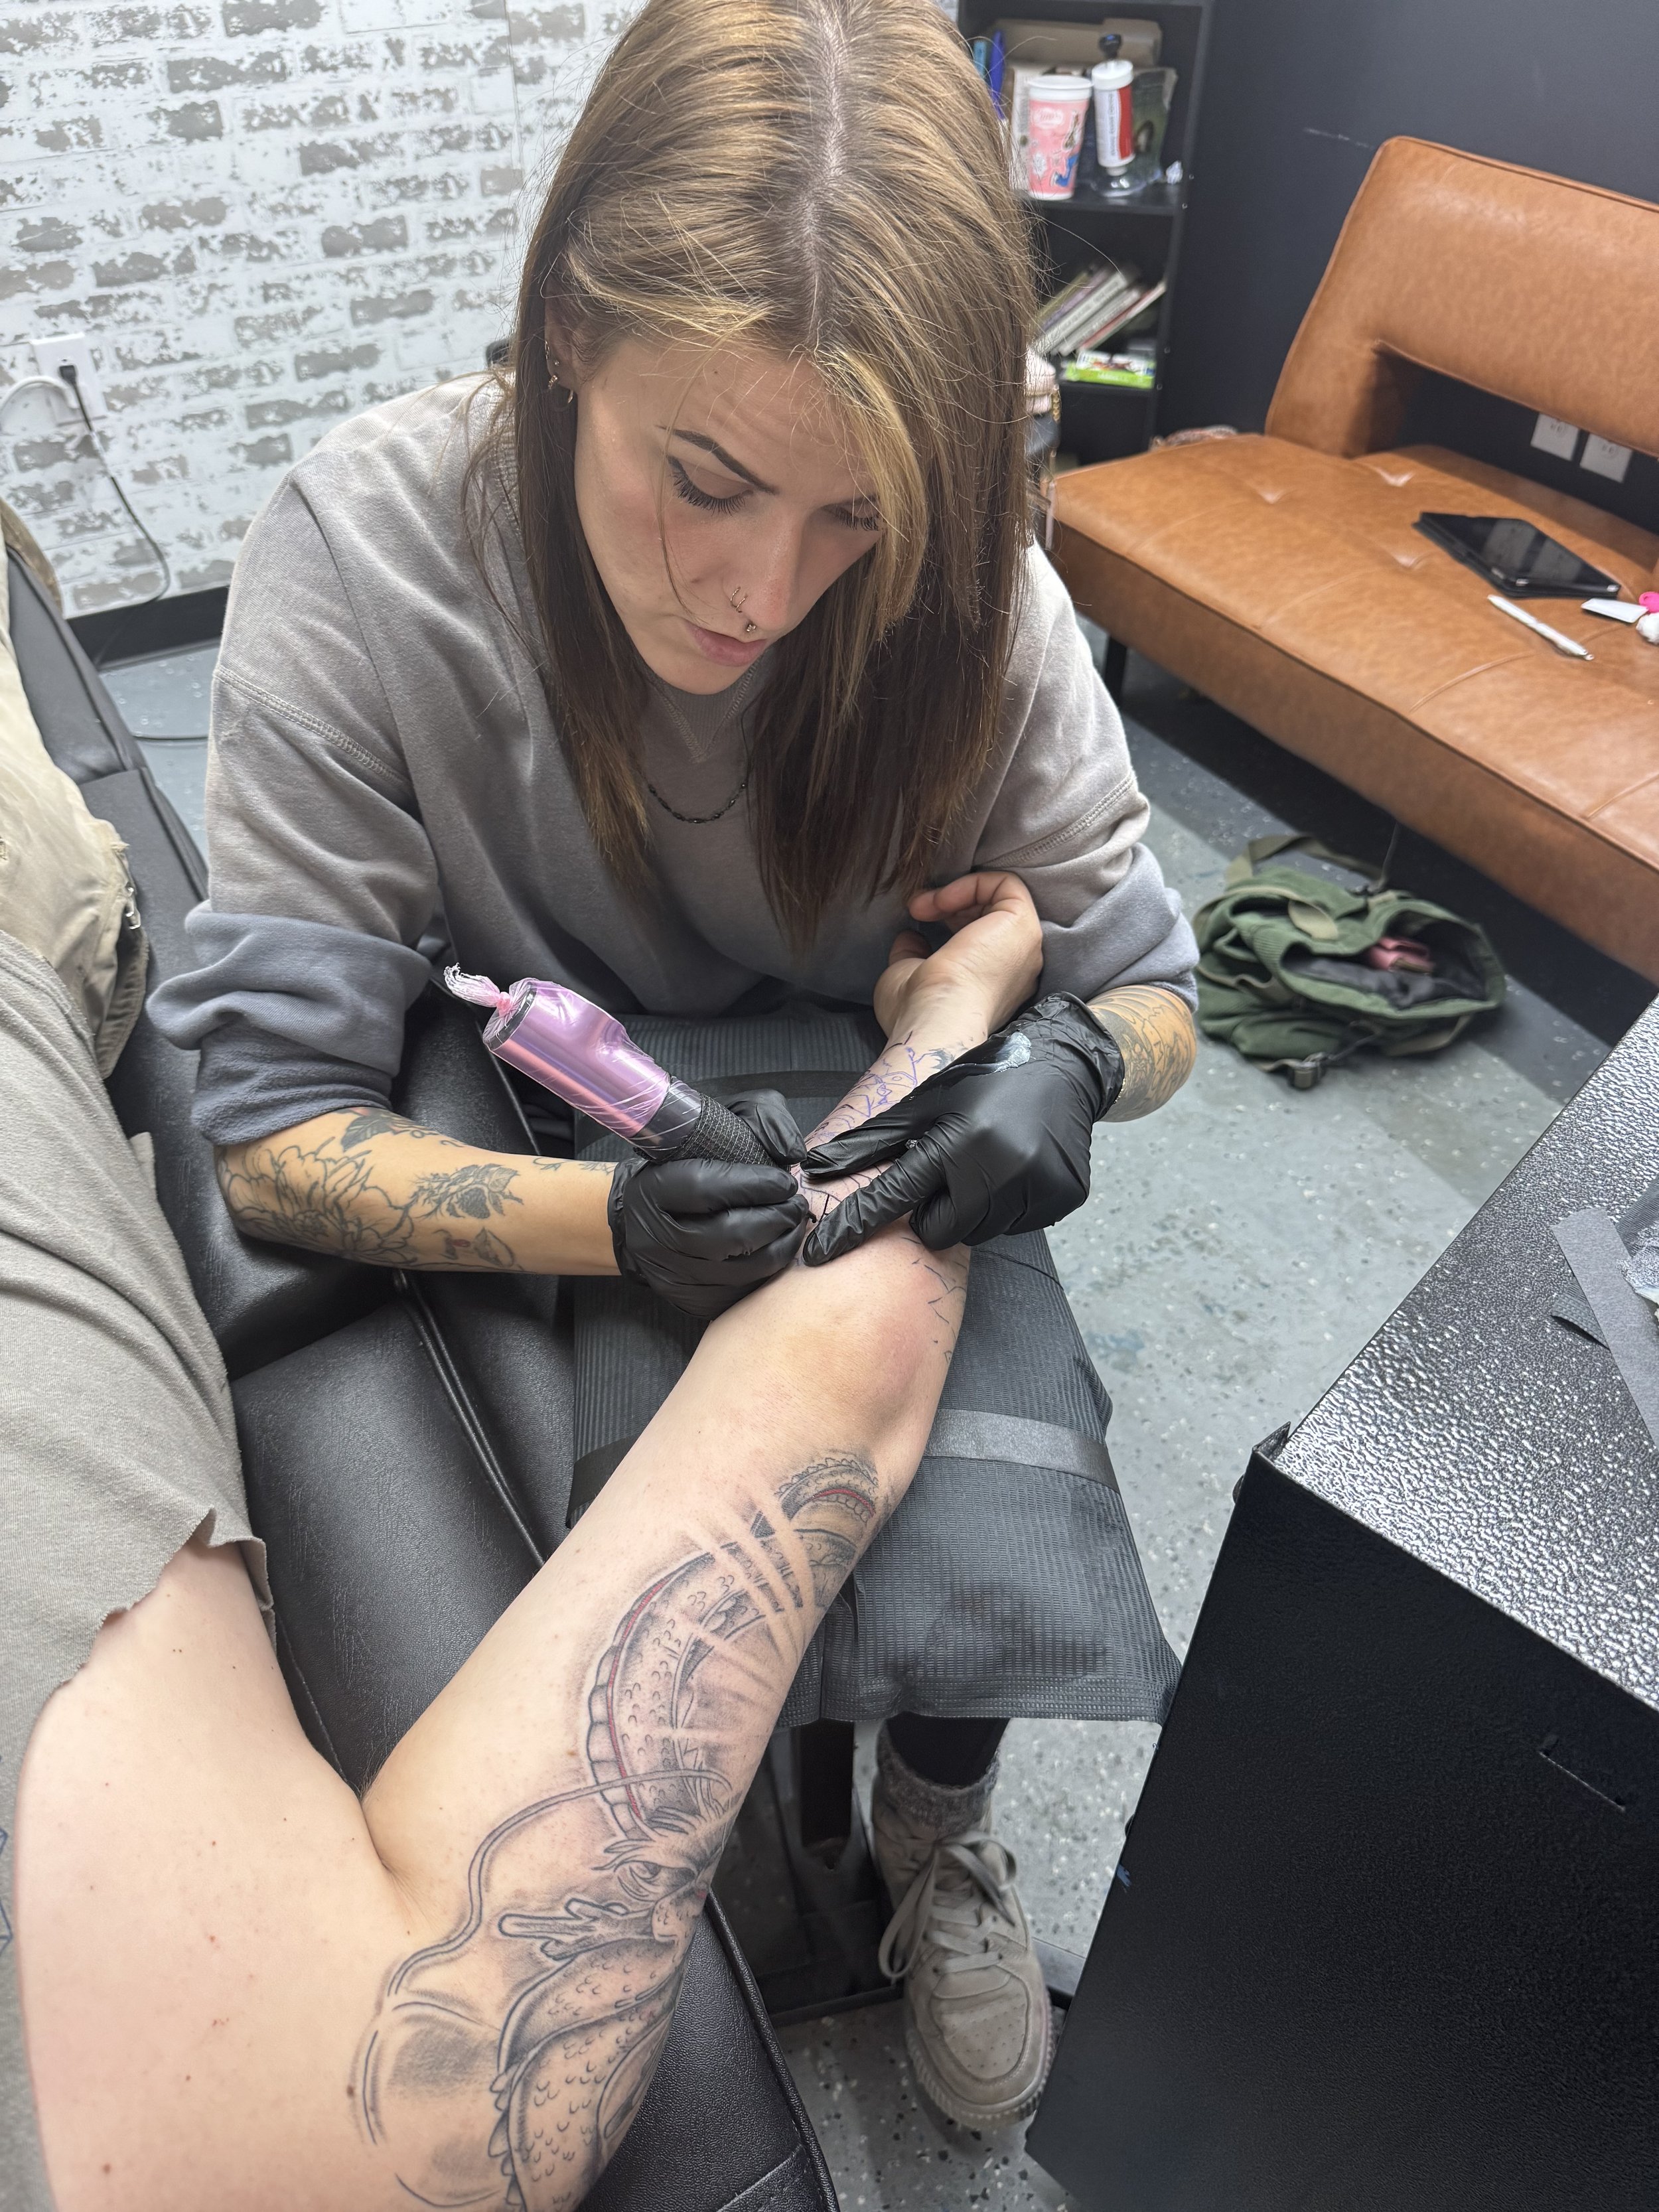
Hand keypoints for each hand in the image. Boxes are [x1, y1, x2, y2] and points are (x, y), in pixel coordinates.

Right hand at [609, 1090, 808, 1319]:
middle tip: (797, 1205)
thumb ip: (757, 1120)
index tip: (785, 1182)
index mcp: (652, 1190)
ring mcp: (671, 1275)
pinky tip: (781, 1248)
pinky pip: (741, 1291)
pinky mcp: (690, 1300)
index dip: (754, 1186)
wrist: (644, 1219)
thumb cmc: (687, 1166)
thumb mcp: (714, 1126)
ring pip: (741, 1268)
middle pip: (729, 1235)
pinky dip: (770, 1271)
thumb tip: (792, 1153)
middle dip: (776, 1219)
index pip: (705, 1188)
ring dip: (782, 1245)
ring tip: (795, 1224)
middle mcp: (655, 1238)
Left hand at [800, 996, 1123, 1262]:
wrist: (1061, 1066)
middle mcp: (999, 1167)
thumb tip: (815, 1166)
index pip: (893, 1197)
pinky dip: (1009, 1207)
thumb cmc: (983, 1081)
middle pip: (941, 1229)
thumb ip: (872, 1139)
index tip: (816, 1252)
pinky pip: (1017, 1225)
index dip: (853, 1226)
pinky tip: (1016, 1170)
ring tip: (987, 1166)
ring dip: (974, 1208)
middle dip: (937, 1211)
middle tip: (951, 1174)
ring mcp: (1036, 1185)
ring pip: (980, 1231)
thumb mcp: (925, 1102)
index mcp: (957, 1140)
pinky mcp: (1062, 1197)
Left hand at [873, 872, 1043, 1041]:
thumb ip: (913, 955)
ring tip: (922, 906)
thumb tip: (910, 938)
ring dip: (957, 893)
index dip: (950, 920)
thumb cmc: (919, 1011)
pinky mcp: (1022, 923)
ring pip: (1000, 898)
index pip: (982, 939)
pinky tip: (941, 900)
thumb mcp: (906, 979)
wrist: (936, 1019)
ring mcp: (1024, 945)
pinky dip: (970, 883)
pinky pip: (1005, 884)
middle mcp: (1018, 966)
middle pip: (992, 916)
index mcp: (996, 984)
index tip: (917, 921)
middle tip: (918, 910)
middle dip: (953, 904)